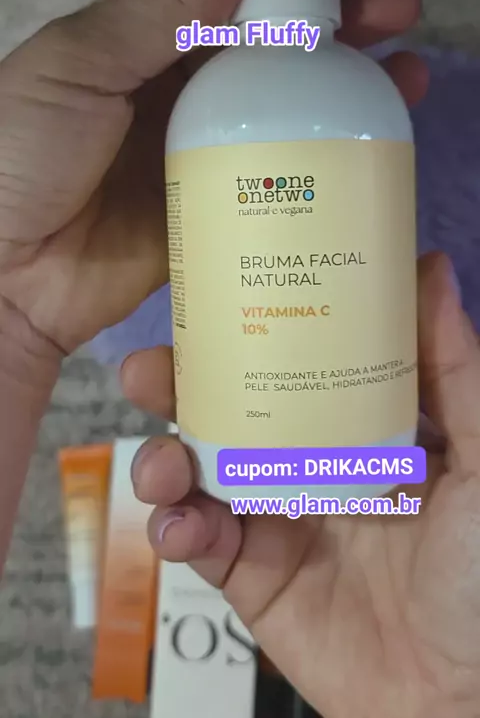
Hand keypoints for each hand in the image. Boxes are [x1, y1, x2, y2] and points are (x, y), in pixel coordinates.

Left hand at [0, 0, 426, 354]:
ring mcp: (203, 149)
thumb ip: (158, 3)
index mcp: (141, 36)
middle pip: (270, 40)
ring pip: (285, 103)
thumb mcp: (79, 66)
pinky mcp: (218, 207)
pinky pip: (280, 176)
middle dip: (335, 15)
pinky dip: (325, 157)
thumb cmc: (22, 158)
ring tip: (403, 68)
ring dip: (345, 81)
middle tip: (393, 3)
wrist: (7, 277)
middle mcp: (179, 85)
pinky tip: (369, 143)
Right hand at [130, 253, 479, 717]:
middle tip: (148, 370)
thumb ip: (455, 369)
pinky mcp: (250, 576)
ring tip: (159, 464)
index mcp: (358, 428)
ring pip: (198, 473)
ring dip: (161, 460)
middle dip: (180, 390)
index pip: (293, 364)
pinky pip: (198, 543)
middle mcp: (309, 464)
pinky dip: (177, 530)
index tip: (211, 298)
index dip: (250, 331)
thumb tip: (431, 267)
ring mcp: (275, 520)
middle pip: (229, 413)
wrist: (459, 693)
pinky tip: (181, 526)